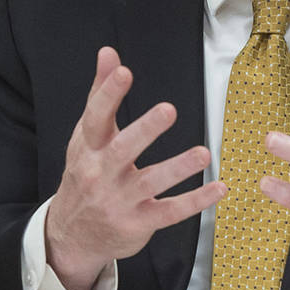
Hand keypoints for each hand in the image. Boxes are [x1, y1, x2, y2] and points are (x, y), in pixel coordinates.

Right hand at [44, 46, 223, 289]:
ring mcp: (119, 201)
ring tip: (204, 153)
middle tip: (169, 109)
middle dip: (145, 130)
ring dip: (178, 168)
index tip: (125, 71)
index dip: (108, 95)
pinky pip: (170, 212)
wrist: (71, 236)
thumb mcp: (86, 137)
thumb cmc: (85, 175)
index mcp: (87, 148)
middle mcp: (100, 174)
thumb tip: (109, 53)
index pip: (95, 118)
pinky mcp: (138, 223)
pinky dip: (195, 202)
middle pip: (122, 150)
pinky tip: (219, 189)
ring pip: (150, 183)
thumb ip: (100, 94)